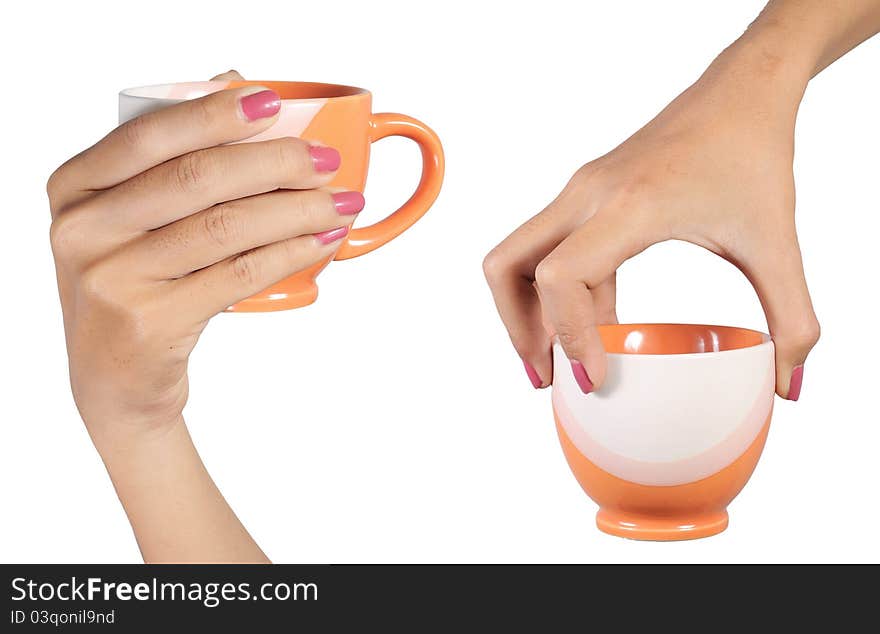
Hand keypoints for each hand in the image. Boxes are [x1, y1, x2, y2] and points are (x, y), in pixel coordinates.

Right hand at [48, 78, 363, 447]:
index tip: (273, 104)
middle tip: (326, 162)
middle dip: (276, 162)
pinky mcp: (150, 322)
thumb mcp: (128, 220)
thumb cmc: (132, 284)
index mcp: (75, 189)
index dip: (215, 114)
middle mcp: (84, 230)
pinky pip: (239, 273)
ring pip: (227, 226)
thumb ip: (170, 156)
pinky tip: (322, 241)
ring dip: (297, 209)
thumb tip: (233, 80)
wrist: (113, 379)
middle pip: (197, 178)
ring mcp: (113, 279)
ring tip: (341, 203)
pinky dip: (291, 252)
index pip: (150, 135)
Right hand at [484, 37, 819, 399]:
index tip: (595, 377)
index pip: (560, 278)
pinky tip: (595, 323)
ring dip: (525, 311)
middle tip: (544, 376)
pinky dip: (556, 292)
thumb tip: (789, 384)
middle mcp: (588, 195)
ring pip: (517, 257)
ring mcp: (580, 191)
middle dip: (517, 329)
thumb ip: (793, 319)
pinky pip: (550, 249)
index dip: (566, 337)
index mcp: (629, 206)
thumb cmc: (752, 151)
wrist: (741, 90)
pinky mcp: (586, 194)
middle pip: (508, 267)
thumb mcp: (776, 243)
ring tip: (554, 359)